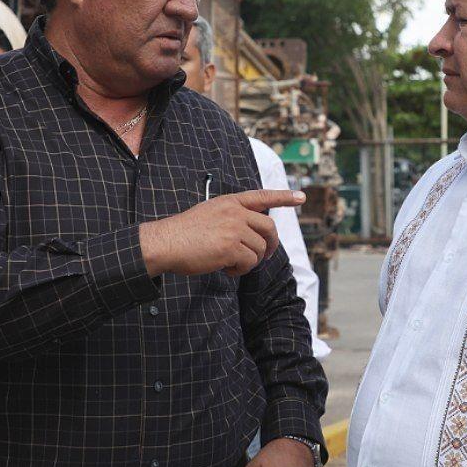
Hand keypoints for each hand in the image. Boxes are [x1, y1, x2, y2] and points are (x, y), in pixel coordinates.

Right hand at [140, 189, 305, 276]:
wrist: (166, 243)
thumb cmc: (183, 234)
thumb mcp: (209, 213)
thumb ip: (231, 218)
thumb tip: (251, 235)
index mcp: (230, 202)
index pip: (262, 196)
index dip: (283, 197)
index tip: (301, 197)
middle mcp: (235, 212)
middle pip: (269, 228)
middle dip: (272, 244)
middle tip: (266, 255)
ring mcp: (234, 229)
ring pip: (260, 249)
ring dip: (250, 261)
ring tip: (231, 264)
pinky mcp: (231, 247)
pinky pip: (249, 263)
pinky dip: (240, 270)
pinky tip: (226, 270)